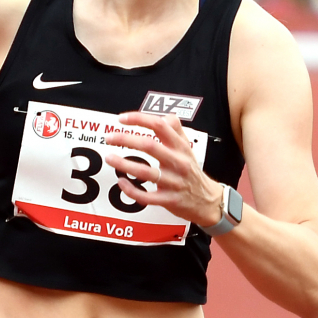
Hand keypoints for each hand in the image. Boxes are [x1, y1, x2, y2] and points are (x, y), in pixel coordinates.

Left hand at [104, 111, 220, 225]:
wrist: (208, 200)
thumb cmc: (192, 171)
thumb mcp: (188, 147)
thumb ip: (176, 130)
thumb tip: (163, 116)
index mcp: (180, 147)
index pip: (160, 125)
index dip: (139, 119)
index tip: (121, 119)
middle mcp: (177, 162)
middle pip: (150, 146)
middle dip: (126, 140)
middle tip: (109, 138)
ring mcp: (173, 182)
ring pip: (145, 172)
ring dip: (124, 164)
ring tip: (109, 158)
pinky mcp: (169, 200)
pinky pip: (146, 196)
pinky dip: (131, 189)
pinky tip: (121, 182)